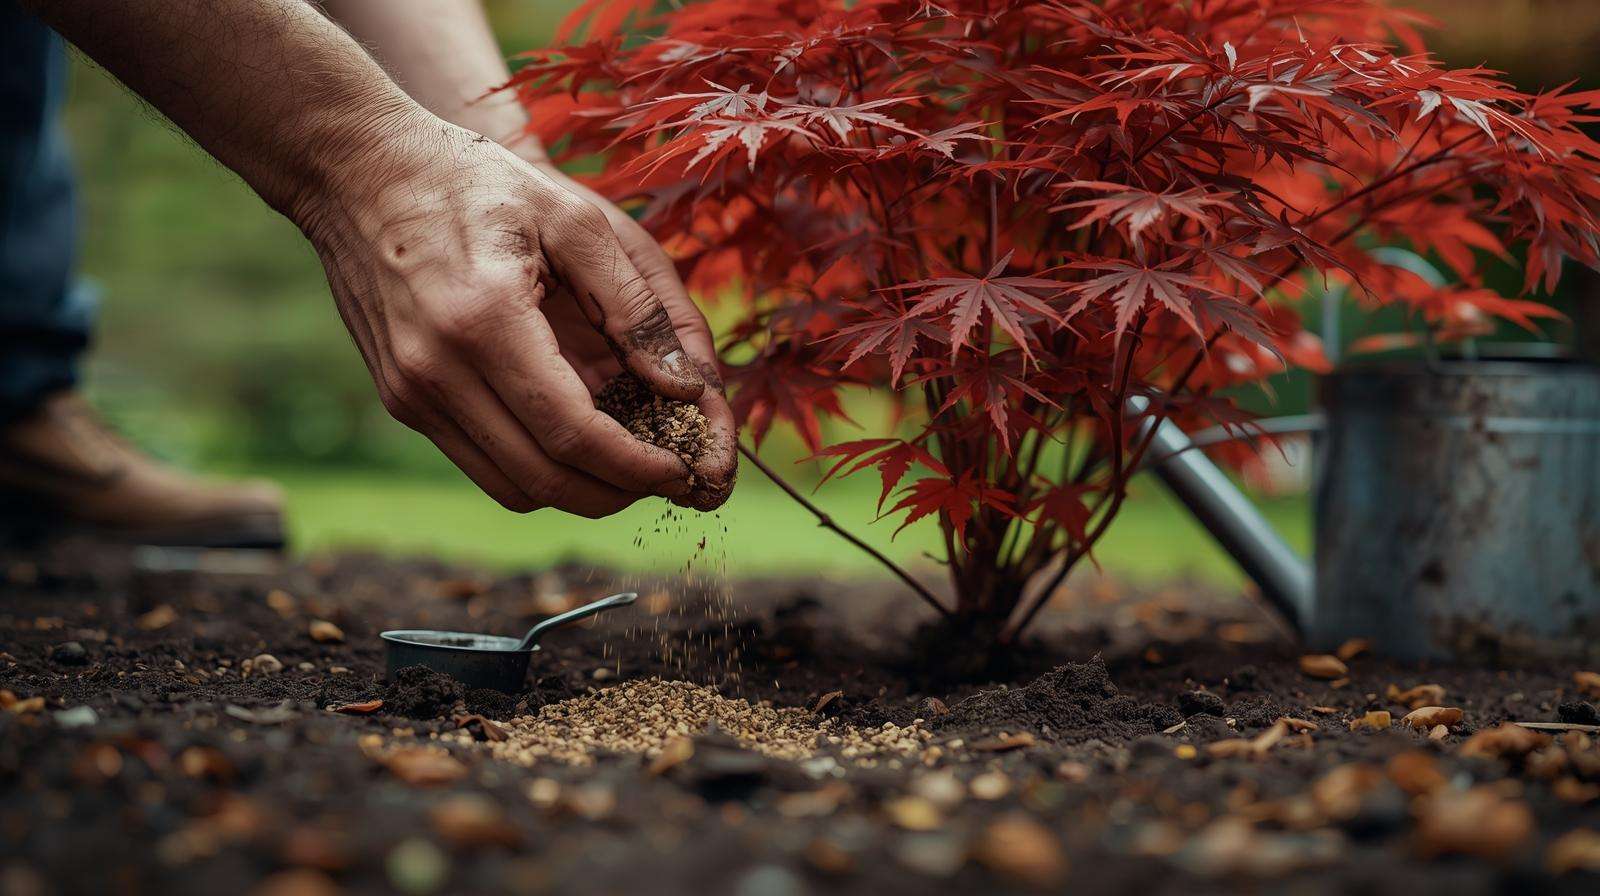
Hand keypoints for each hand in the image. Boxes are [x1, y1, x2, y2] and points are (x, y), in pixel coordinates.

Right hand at [293, 108, 733, 514]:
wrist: (358, 169)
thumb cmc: (478, 182)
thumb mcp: (576, 218)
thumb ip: (639, 304)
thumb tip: (689, 388)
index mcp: (483, 319)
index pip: (571, 433)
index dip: (635, 467)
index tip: (683, 470)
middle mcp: (436, 370)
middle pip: (543, 479)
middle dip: (616, 493)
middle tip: (668, 476)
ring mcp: (411, 392)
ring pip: (512, 487)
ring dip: (579, 492)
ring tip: (631, 463)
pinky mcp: (402, 399)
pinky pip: (482, 463)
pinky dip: (538, 468)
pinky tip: (579, 437)